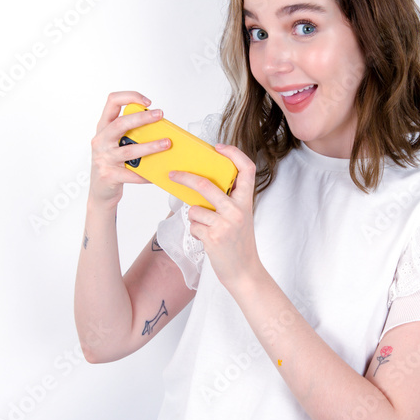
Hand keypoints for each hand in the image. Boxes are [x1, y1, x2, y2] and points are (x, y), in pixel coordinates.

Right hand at [88, 91, 171, 207]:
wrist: (100, 191)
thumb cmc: (112, 164)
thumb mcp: (117, 144)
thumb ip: (130, 134)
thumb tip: (159, 127)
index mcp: (104, 128)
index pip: (112, 102)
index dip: (130, 97)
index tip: (148, 102)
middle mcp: (101, 140)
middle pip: (121, 123)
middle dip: (142, 118)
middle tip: (160, 115)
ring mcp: (103, 158)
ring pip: (130, 150)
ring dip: (150, 146)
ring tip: (166, 144)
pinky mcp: (109, 175)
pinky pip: (132, 174)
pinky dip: (146, 174)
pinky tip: (157, 173)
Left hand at [169, 144, 261, 290]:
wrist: (244, 272)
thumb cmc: (238, 243)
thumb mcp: (239, 217)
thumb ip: (227, 200)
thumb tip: (199, 184)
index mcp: (246, 201)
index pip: (246, 169)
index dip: (233, 153)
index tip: (218, 147)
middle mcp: (238, 210)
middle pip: (206, 184)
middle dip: (185, 178)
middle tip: (173, 174)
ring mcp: (226, 224)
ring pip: (194, 209)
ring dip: (195, 218)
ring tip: (207, 229)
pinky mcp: (213, 237)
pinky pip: (193, 225)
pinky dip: (195, 231)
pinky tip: (207, 239)